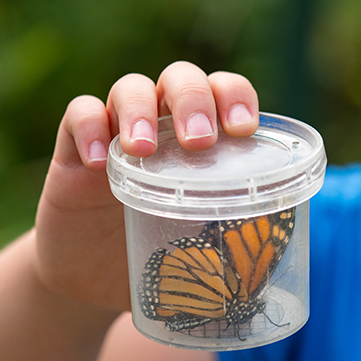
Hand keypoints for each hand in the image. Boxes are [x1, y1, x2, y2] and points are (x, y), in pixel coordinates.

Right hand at [33, 61, 259, 310]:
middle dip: (194, 99)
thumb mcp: (202, 248)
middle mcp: (162, 124)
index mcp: (200, 138)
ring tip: (144, 150)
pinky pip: (78, 115)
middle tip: (200, 142)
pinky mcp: (74, 150)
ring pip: (129, 87)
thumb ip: (235, 244)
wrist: (95, 281)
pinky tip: (99, 161)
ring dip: (140, 110)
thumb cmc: (159, 256)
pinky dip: (90, 128)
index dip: (236, 96)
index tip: (245, 129)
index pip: (223, 91)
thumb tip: (286, 272)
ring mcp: (118, 133)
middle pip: (180, 78)